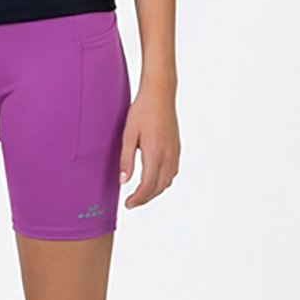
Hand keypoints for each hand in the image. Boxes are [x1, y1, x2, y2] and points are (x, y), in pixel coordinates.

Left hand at [118, 85, 178, 210]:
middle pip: (158, 187)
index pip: (147, 185)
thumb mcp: (128, 135)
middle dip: (145, 198)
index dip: (137, 198)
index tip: (128, 204)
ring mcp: (175, 153)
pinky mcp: (177, 148)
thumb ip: (126, 159)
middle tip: (131, 203)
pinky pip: (172, 173)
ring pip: (167, 182)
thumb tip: (123, 181)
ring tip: (141, 194)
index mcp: (155, 154)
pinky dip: (163, 181)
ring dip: (154, 191)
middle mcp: (168, 156)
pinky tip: (154, 180)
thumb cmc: (142, 111)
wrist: (160, 95)